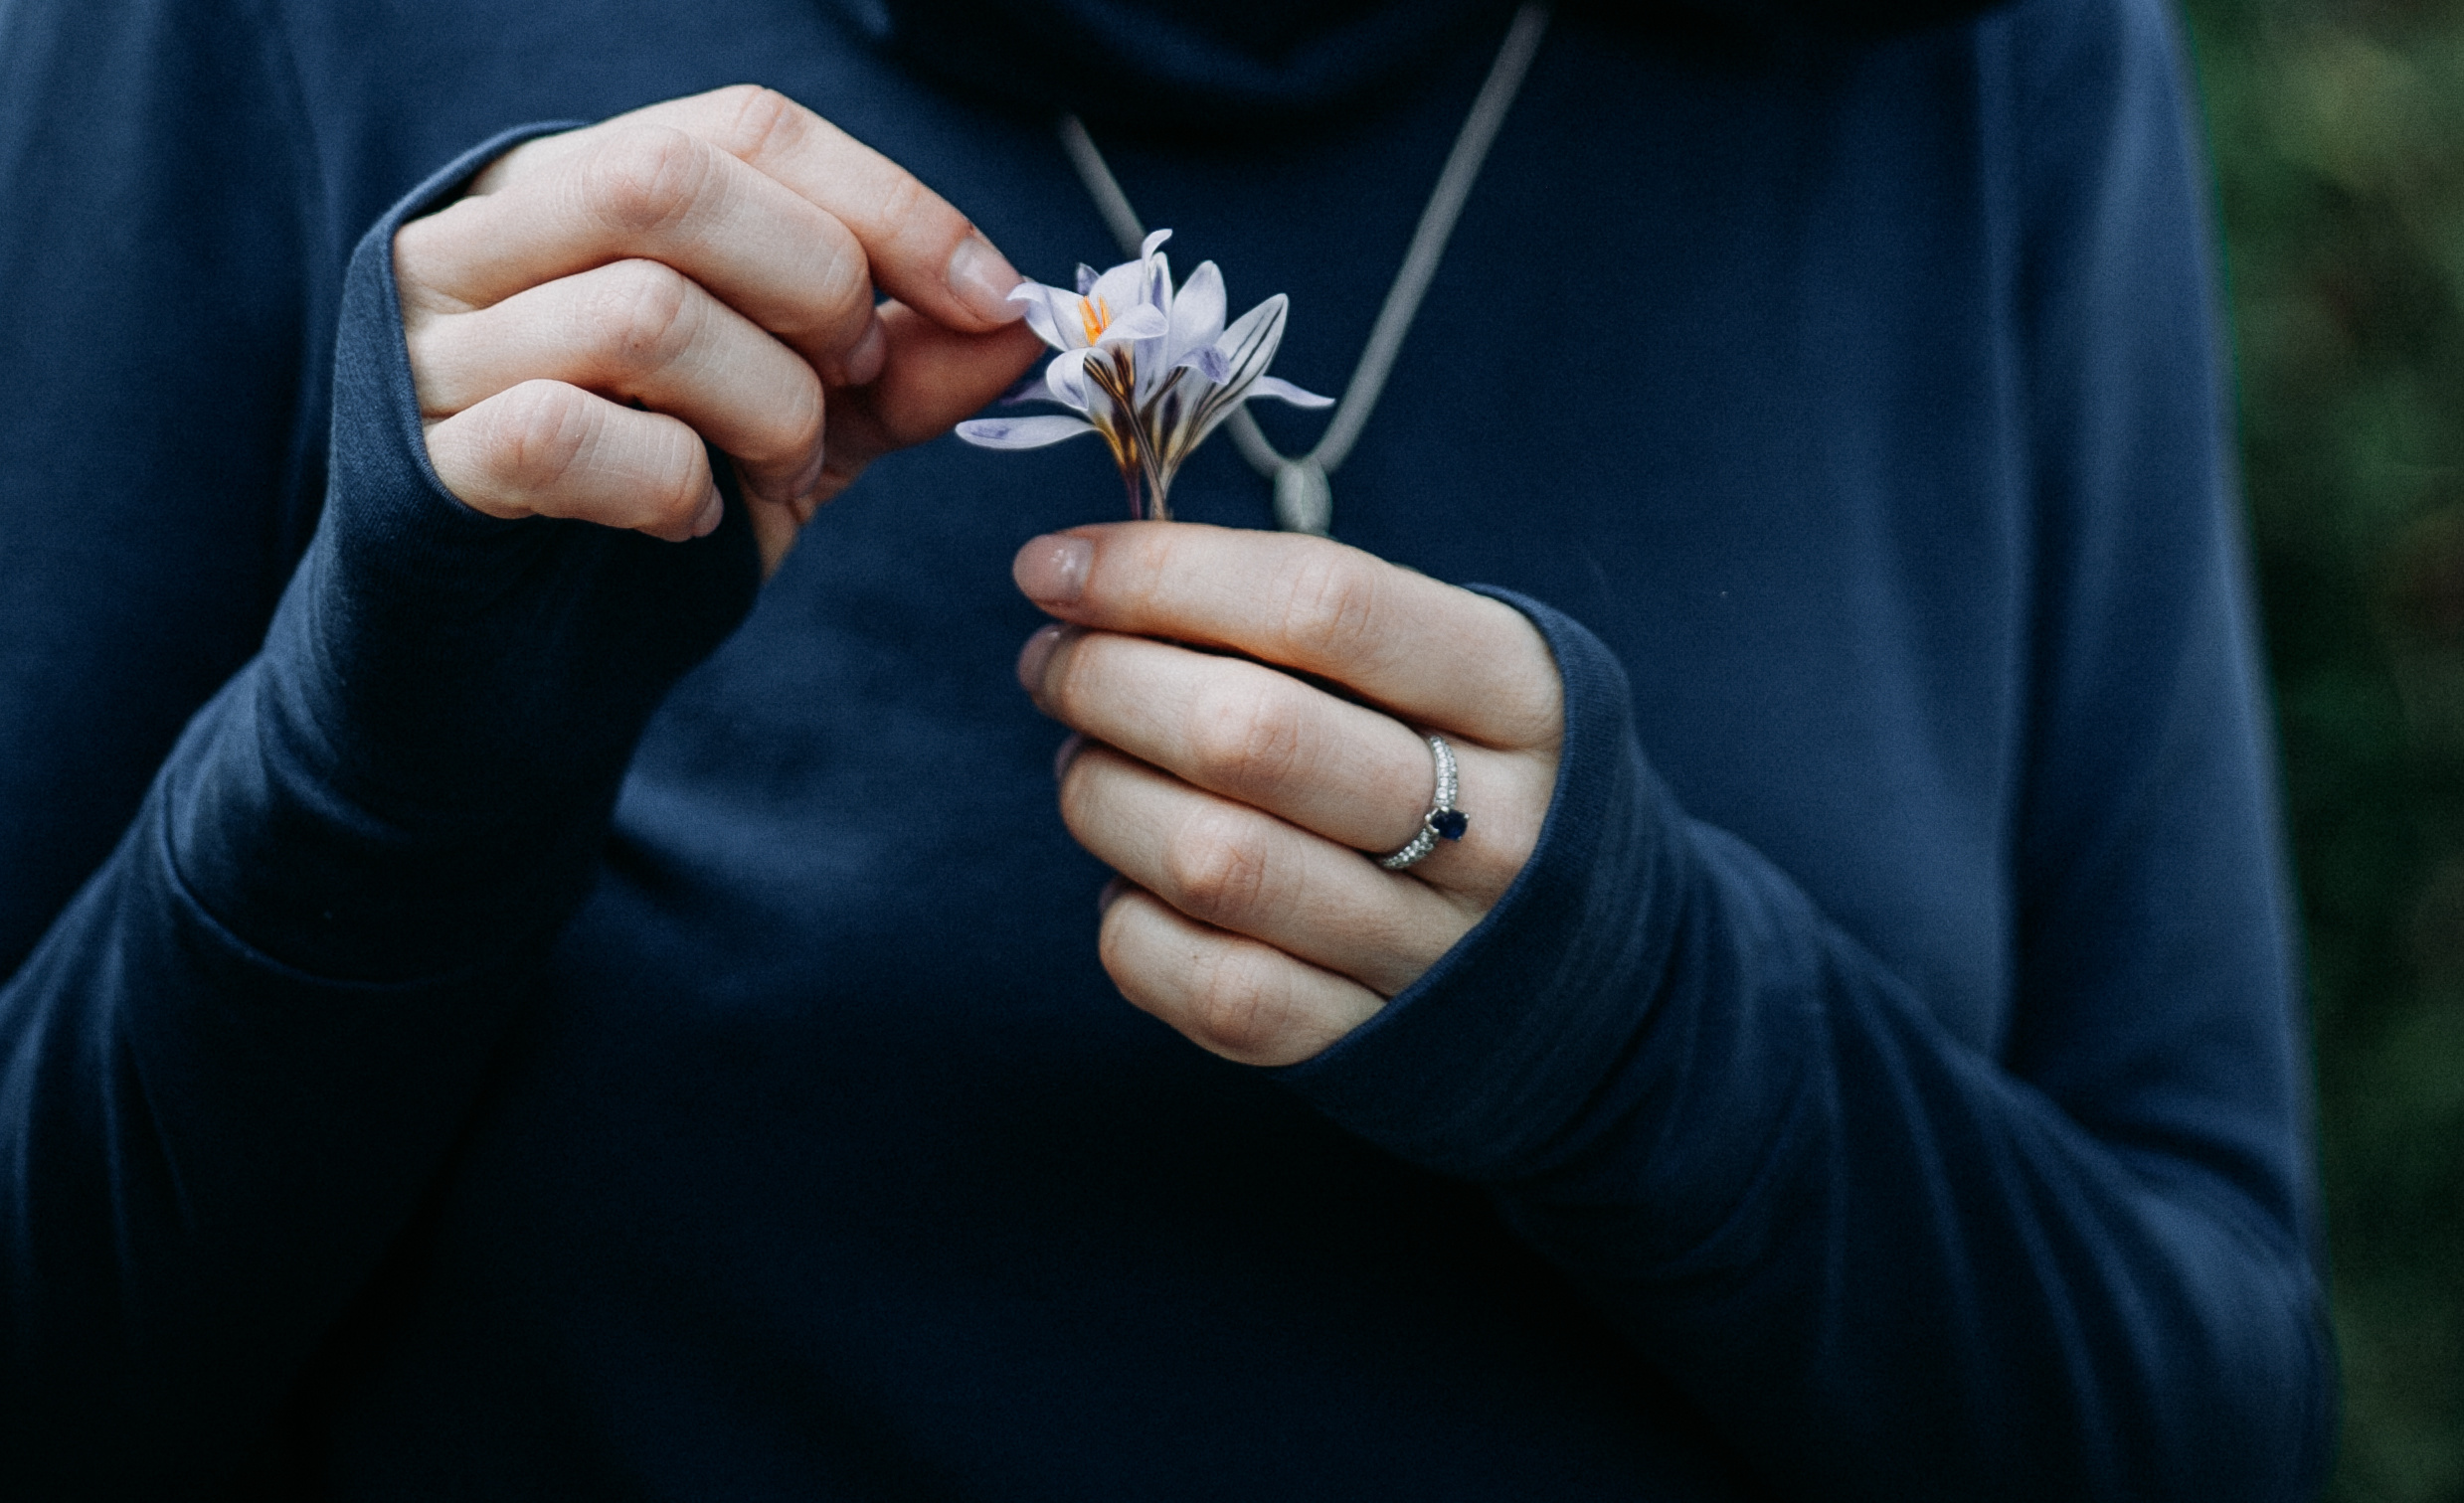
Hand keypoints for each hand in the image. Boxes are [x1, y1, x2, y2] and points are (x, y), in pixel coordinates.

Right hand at [394, 85, 1046, 573]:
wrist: (511, 658)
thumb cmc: (653, 501)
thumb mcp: (801, 417)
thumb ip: (900, 364)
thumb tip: (1022, 322)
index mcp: (578, 184)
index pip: (741, 127)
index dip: (887, 202)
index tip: (992, 294)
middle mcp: (483, 237)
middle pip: (673, 182)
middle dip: (817, 290)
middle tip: (853, 382)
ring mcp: (435, 346)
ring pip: (640, 310)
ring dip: (767, 407)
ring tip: (781, 467)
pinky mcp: (424, 463)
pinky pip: (565, 435)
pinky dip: (668, 485)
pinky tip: (689, 519)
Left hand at [1014, 523, 1564, 1066]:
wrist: (1594, 978)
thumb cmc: (1476, 772)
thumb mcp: (1459, 666)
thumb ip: (1312, 618)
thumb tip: (1097, 578)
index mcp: (1523, 696)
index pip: (1320, 603)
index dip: (1160, 572)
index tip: (1056, 564)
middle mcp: (1494, 828)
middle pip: (1247, 734)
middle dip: (1101, 681)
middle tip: (1053, 663)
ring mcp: (1429, 950)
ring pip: (1207, 860)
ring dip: (1098, 793)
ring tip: (1085, 762)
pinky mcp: (1361, 1045)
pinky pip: (1201, 983)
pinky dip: (1129, 921)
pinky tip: (1133, 880)